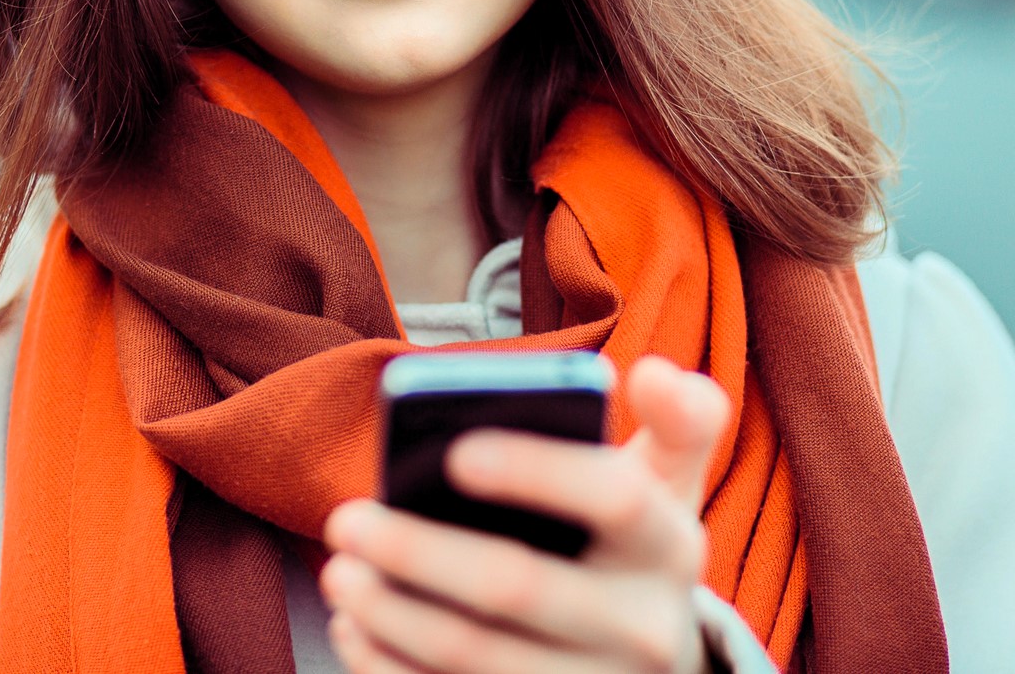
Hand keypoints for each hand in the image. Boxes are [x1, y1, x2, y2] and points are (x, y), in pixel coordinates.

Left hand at [320, 355, 730, 672]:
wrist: (650, 654)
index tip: (456, 450)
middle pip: (519, 586)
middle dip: (419, 551)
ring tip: (338, 571)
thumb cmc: (632, 540)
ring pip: (476, 656)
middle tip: (344, 521)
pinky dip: (393, 669)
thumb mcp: (670, 479)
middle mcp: (644, 628)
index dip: (538, 470)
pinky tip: (355, 630)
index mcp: (669, 545)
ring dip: (391, 614)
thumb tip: (649, 371)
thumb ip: (676, 416)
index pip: (615, 498)